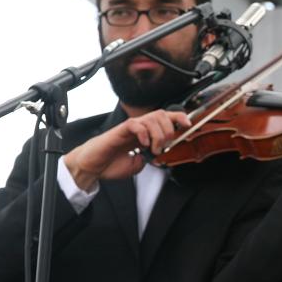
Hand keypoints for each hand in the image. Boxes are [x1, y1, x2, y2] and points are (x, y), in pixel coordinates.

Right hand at [63, 109, 191, 190]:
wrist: (93, 167)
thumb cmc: (112, 164)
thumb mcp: (138, 164)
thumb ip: (150, 158)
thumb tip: (160, 155)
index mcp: (145, 133)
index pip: (164, 118)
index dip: (178, 118)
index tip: (188, 124)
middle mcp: (138, 127)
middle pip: (161, 114)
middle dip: (168, 130)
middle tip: (163, 147)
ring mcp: (129, 127)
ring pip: (151, 118)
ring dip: (158, 134)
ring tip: (153, 149)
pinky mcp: (119, 130)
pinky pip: (136, 124)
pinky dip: (144, 133)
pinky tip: (143, 144)